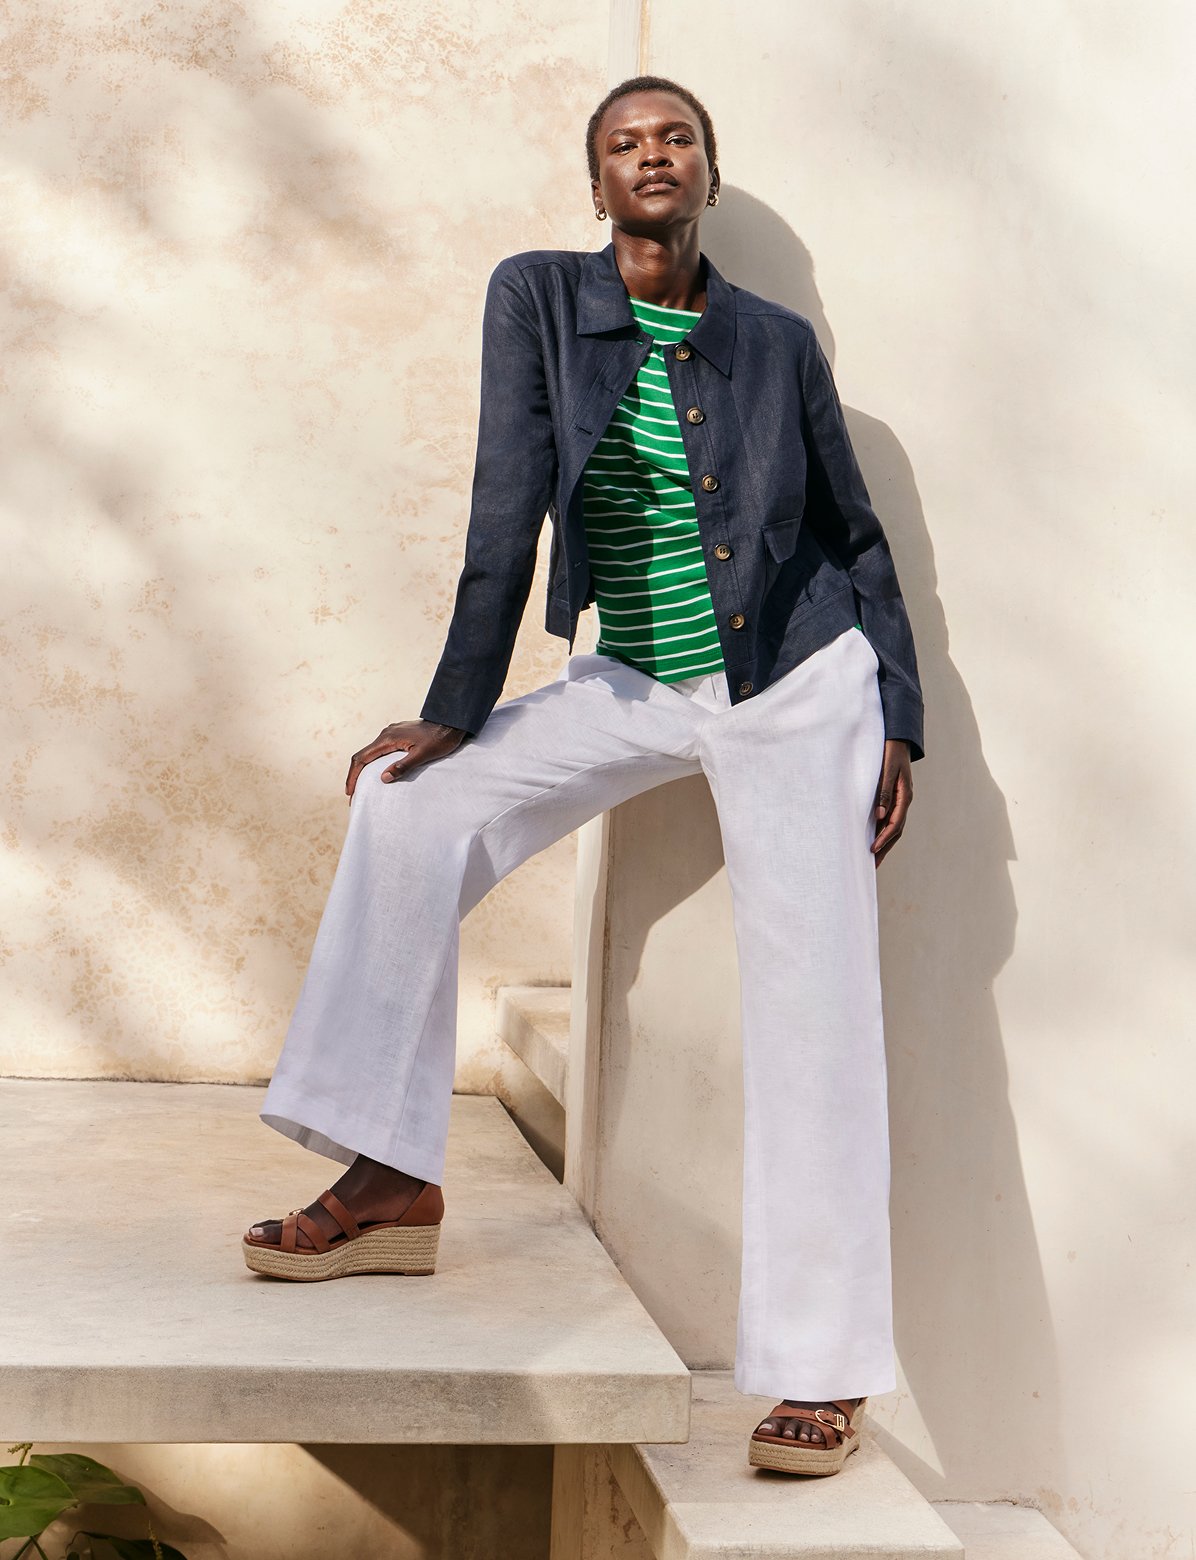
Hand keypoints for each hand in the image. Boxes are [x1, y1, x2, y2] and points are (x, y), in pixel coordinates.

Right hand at [345, 720, 466, 798]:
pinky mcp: (397, 734)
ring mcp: (391, 733)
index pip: (362, 758)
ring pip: (371, 752)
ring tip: (363, 786)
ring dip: (364, 769)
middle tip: (353, 795)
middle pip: (363, 755)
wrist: (451, 722)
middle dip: (355, 775)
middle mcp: (386, 734)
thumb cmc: (439, 739)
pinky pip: (380, 750)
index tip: (350, 792)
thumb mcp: (422, 755)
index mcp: (388, 738)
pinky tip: (378, 772)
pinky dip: (374, 763)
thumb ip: (402, 766)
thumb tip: (383, 778)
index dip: (353, 776)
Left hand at [870, 739, 912, 865]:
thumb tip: (879, 816)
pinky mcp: (895, 798)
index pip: (895, 823)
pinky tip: (875, 838)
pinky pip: (890, 818)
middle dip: (885, 848)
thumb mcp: (887, 770)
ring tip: (874, 858)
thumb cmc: (891, 753)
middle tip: (873, 865)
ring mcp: (901, 800)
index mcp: (905, 796)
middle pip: (896, 830)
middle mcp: (904, 801)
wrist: (898, 739)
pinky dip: (883, 830)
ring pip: (894, 827)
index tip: (872, 849)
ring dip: (885, 843)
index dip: (884, 838)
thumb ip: (883, 792)